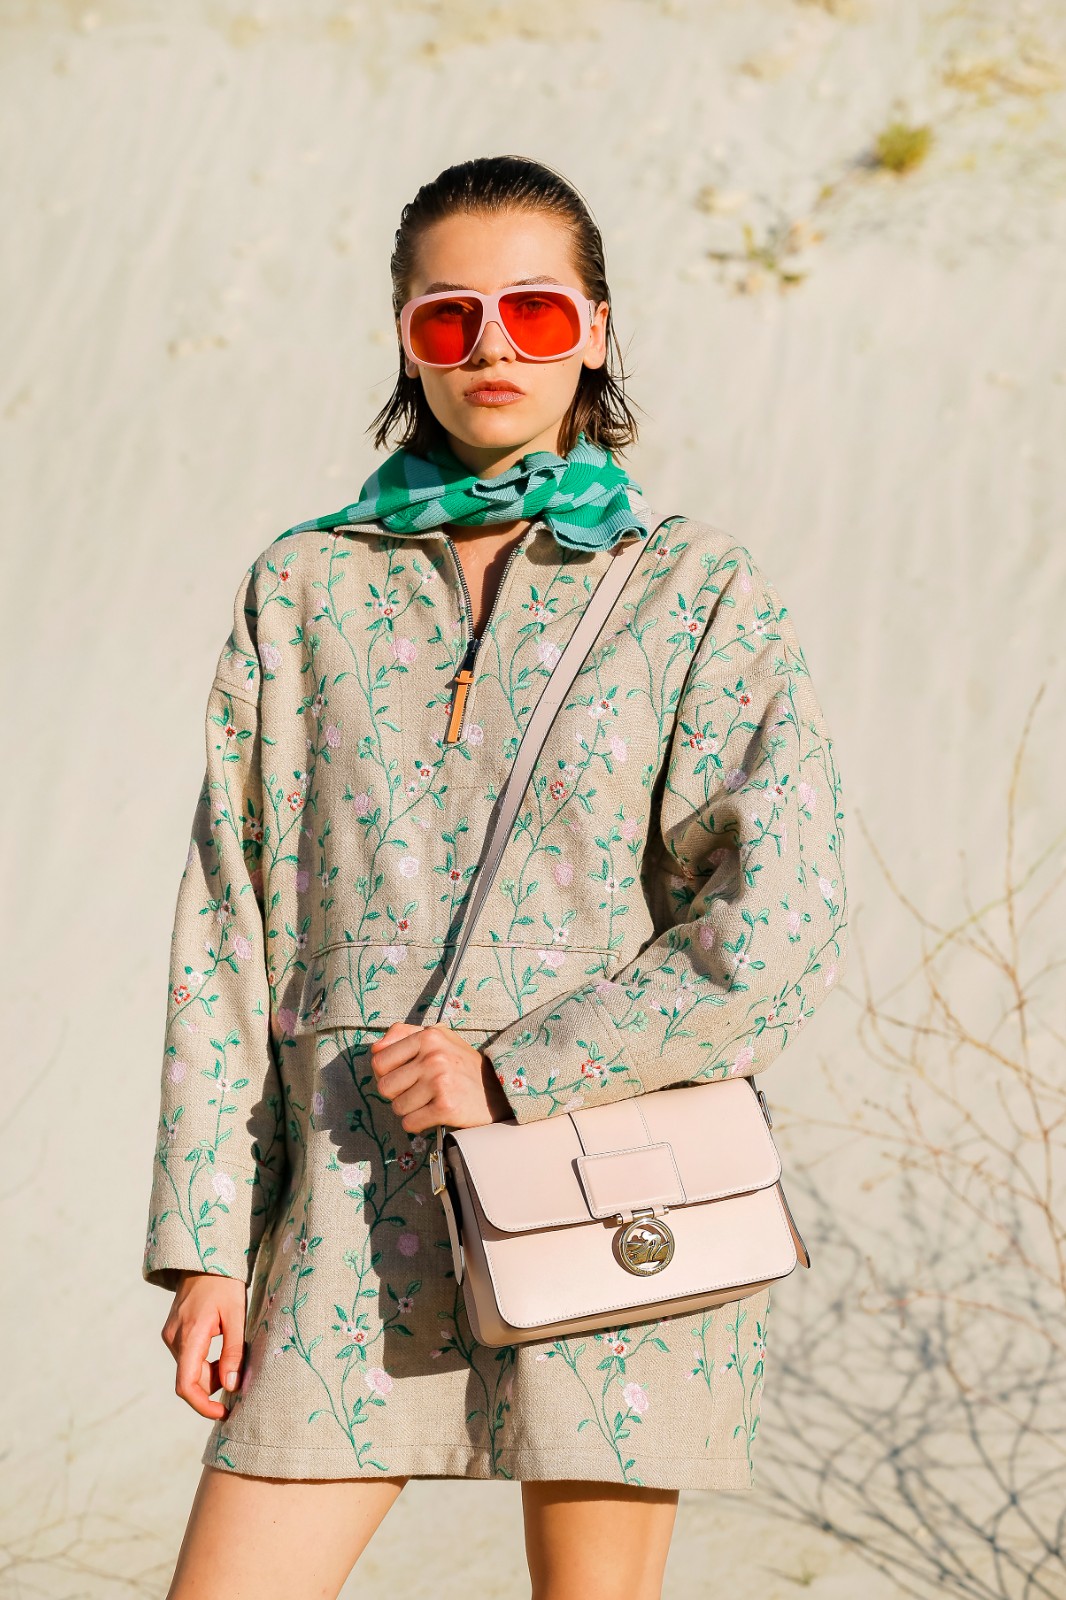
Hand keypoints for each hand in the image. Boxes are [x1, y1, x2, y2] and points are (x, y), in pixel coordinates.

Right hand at [160, 1271, 247, 1419]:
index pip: (186, 1385)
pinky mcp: (173, 1332)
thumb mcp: (236, 1316)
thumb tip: (231, 1386)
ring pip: (189, 1369)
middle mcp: (173, 1339)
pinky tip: (220, 1346)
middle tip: (239, 1373)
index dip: (202, 1406)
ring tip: (232, 1353)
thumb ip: (234, 1352)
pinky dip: (204, 1361)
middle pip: (190, 1378)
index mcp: (190, 1336)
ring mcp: (170, 1335)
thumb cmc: (225, 1285)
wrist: (206, 1259)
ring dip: (210, 1372)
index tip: (222, 1413)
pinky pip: (187, 1358)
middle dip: (213, 1384)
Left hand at [369, 1022, 513, 1133]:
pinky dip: (418, 1124)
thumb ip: (404, 1034)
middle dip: (397, 1094)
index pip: (379, 1061)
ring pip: (397, 1107)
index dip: (386, 1074)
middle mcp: (433, 1056)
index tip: (402, 1077)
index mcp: (428, 1036)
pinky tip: (432, 1115)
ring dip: (410, 1110)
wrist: (498, 1091)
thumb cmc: (462, 1065)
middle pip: (385, 1087)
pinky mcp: (445, 1107)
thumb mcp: (438, 1038)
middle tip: (417, 1092)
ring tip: (428, 1102)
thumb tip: (375, 1048)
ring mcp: (440, 1082)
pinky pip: (410, 1123)